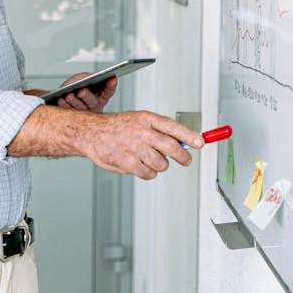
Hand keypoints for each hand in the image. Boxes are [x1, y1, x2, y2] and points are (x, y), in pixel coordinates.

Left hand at [55, 73, 115, 112]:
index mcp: (102, 96)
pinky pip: (68, 112)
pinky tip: (61, 99)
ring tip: (68, 95)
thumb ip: (86, 77)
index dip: (111, 85)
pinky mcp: (72, 116)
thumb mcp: (84, 78)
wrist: (65, 96)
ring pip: (80, 108)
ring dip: (74, 101)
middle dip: (87, 96)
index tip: (112, 78)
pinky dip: (64, 105)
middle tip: (81, 91)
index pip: (109, 90)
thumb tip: (82, 79)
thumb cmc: (78, 86)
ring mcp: (84, 113)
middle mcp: (94, 106)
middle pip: (92, 102)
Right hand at [79, 110, 203, 179]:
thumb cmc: (117, 127)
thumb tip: (183, 141)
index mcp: (146, 119)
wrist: (92, 133)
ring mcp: (135, 149)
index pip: (174, 127)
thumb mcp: (139, 120)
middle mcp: (142, 132)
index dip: (189, 136)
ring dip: (160, 165)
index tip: (200, 142)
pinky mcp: (128, 163)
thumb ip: (159, 129)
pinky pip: (149, 174)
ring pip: (162, 164)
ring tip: (150, 158)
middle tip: (186, 160)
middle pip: (172, 148)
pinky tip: (140, 165)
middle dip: (183, 156)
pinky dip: (148, 172)